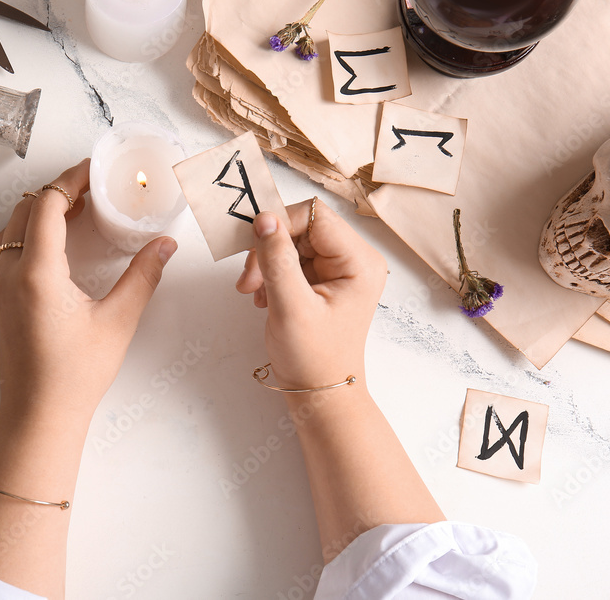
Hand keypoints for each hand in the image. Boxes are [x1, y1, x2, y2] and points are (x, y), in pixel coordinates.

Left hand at [0, 160, 177, 422]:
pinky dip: (26, 232)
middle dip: (59, 190)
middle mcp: (8, 272)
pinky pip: (4, 248)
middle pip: (27, 208)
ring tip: (77, 208)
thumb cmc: (76, 374)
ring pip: (12, 226)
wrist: (38, 413)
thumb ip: (143, 277)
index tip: (96, 171)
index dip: (71, 180)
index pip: (47, 203)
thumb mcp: (118, 322)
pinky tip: (50, 240)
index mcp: (37, 271)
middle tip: (93, 187)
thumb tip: (165, 245)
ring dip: (41, 209)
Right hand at [235, 199, 386, 388]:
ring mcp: (339, 269)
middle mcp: (354, 259)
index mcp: (360, 262)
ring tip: (256, 293)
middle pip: (302, 226)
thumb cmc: (313, 358)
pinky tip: (265, 297)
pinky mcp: (323, 279)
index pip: (315, 215)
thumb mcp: (291, 307)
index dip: (280, 224)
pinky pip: (291, 258)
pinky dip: (271, 272)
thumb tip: (264, 218)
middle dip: (270, 249)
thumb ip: (277, 260)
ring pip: (292, 241)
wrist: (318, 393)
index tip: (253, 250)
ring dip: (266, 262)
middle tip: (249, 281)